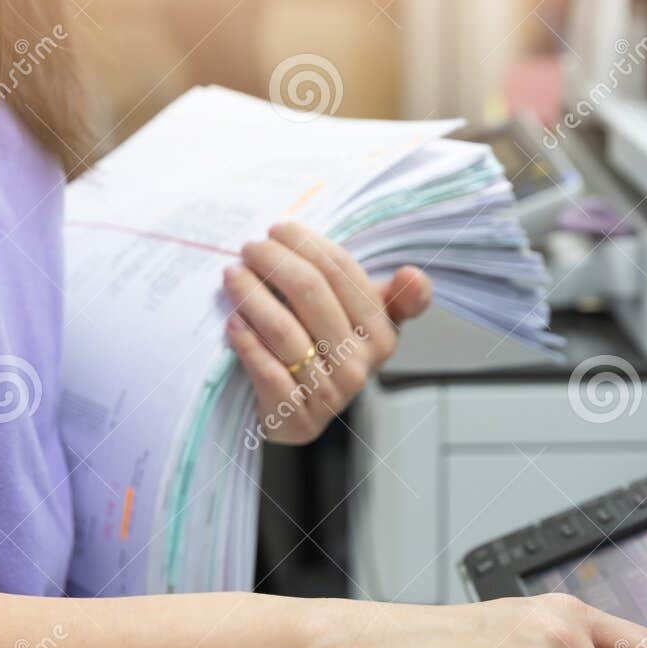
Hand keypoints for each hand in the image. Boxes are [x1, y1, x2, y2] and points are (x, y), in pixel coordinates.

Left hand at [224, 222, 432, 444]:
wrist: (299, 414)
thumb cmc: (326, 354)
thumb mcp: (363, 323)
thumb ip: (393, 296)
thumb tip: (414, 276)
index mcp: (382, 335)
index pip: (343, 273)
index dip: (307, 244)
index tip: (278, 229)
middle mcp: (360, 365)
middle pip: (311, 295)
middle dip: (274, 261)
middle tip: (250, 248)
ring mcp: (329, 394)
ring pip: (285, 331)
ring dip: (251, 296)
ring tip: (233, 275)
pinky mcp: (296, 417)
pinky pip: (268, 371)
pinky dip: (246, 342)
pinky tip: (233, 321)